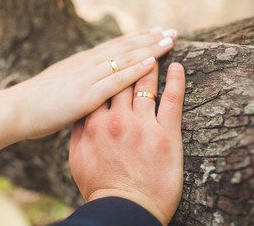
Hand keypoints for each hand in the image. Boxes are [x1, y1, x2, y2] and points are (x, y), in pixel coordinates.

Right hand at [10, 28, 176, 138]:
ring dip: (149, 48)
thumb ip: (82, 83)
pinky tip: (152, 62)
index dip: (138, 38)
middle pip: (125, 47)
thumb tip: (94, 83)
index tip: (155, 32)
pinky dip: (135, 70)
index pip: (116, 46)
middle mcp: (88, 64)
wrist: (17, 110)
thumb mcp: (64, 86)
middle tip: (171, 31)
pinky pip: (116, 80)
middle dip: (150, 38)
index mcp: (83, 63)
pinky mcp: (87, 95)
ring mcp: (88, 78)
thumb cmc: (39, 103)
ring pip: (125, 59)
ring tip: (169, 40)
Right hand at [69, 62, 185, 224]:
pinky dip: (176, 79)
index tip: (114, 61)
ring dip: (151, 64)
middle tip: (139, 44)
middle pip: (123, 80)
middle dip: (130, 60)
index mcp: (94, 123)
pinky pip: (172, 98)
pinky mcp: (166, 134)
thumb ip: (79, 132)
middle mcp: (116, 119)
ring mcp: (141, 124)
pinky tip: (177, 65)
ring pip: (145, 84)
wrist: (123, 209)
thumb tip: (82, 112)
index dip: (109, 71)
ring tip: (158, 48)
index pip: (102, 88)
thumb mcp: (77, 159)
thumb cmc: (99, 186)